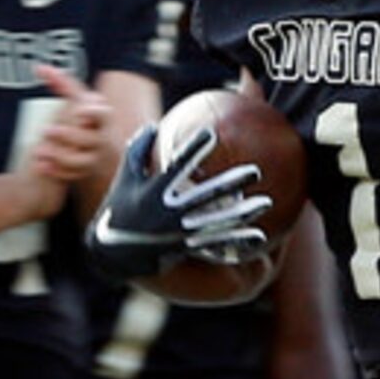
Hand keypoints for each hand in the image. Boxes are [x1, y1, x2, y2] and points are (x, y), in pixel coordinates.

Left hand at [30, 63, 119, 185]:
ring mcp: (93, 158)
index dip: (93, 113)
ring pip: (80, 162)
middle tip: (49, 130)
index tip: (80, 111)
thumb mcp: (79, 100)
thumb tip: (41, 67)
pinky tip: (41, 164)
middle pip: (90, 141)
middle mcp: (100, 140)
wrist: (99, 149)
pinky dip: (56, 171)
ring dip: (60, 157)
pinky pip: (71, 175)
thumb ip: (62, 83)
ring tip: (40, 151)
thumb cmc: (87, 121)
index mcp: (102, 119)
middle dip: (69, 136)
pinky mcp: (83, 172)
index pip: (102, 115)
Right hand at [86, 120, 270, 279]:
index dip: (193, 149)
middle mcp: (169, 213)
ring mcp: (179, 233)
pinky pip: (216, 244)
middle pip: (205, 197)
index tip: (211, 133)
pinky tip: (261, 237)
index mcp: (154, 192)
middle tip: (255, 171)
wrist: (113, 253)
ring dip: (242, 214)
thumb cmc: (119, 208)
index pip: (177, 167)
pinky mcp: (187, 248)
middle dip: (230, 184)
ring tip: (266, 203)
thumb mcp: (125, 178)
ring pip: (216, 223)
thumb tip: (154, 126)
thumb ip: (139, 151)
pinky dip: (237, 242)